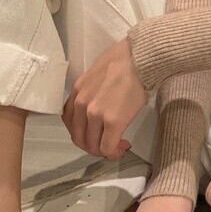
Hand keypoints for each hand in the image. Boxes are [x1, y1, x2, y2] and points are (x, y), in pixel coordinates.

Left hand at [62, 36, 146, 159]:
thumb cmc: (125, 60)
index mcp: (77, 92)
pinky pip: (107, 146)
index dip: (83, 132)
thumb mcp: (98, 73)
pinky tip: (121, 148)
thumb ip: (92, 90)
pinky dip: (113, 152)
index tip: (96, 132)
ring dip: (103, 150)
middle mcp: (82, 105)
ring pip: (92, 145)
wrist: (139, 59)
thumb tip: (101, 101)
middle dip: (92, 145)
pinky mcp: (113, 122)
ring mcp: (96, 114)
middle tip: (106, 144)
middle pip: (79, 137)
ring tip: (117, 146)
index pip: (71, 122)